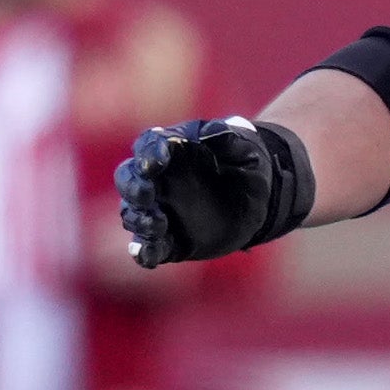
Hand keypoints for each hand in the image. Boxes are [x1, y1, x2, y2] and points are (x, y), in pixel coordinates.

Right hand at [114, 115, 316, 265]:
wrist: (262, 197)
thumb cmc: (247, 163)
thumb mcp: (245, 147)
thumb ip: (228, 137)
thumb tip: (212, 132)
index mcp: (171, 149)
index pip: (148, 146)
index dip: (148, 153)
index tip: (157, 162)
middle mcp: (159, 181)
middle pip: (128, 179)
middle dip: (132, 187)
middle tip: (147, 194)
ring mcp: (161, 212)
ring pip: (133, 215)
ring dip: (139, 220)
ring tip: (159, 224)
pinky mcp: (171, 241)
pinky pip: (149, 248)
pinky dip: (144, 253)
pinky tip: (148, 256)